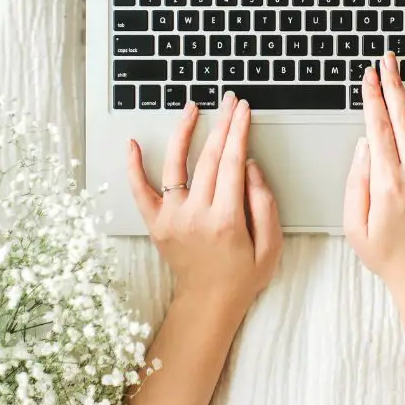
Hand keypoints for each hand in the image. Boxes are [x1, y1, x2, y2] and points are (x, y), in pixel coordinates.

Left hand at [127, 93, 281, 313]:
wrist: (209, 303)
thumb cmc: (243, 275)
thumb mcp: (271, 245)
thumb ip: (264, 203)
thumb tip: (249, 165)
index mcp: (226, 220)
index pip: (232, 163)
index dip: (239, 132)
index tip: (244, 110)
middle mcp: (195, 215)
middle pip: (208, 158)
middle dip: (222, 124)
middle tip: (230, 101)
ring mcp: (171, 218)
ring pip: (175, 165)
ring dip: (184, 132)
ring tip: (192, 108)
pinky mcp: (156, 223)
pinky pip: (140, 191)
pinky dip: (133, 166)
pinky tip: (133, 142)